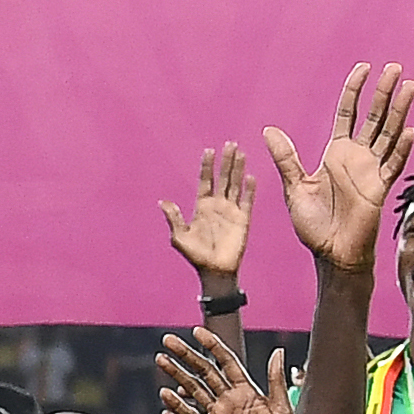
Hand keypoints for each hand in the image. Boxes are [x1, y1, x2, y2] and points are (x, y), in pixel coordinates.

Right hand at [157, 329, 292, 413]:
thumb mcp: (282, 408)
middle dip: (186, 355)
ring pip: (192, 390)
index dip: (212, 346)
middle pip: (203, 371)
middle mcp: (229, 400)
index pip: (226, 362)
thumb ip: (276, 381)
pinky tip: (165, 397)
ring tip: (160, 360)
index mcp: (248, 391)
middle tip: (168, 340)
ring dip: (175, 374)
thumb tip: (278, 352)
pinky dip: (177, 407)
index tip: (197, 332)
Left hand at [160, 141, 252, 279]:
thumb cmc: (195, 255)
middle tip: (230, 143)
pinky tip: (250, 176)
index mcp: (201, 207)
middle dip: (226, 161)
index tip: (208, 150)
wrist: (215, 270)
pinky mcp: (243, 219)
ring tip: (241, 152)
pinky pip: (247, 201)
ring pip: (235, 184)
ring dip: (238, 168)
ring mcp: (231, 211)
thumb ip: (174, 218)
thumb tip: (162, 202)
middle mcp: (217, 205)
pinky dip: (249, 189)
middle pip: (223, 178)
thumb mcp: (179, 237)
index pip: (205, 181)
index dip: (207, 167)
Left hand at [267, 60, 413, 274]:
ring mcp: (372, 171)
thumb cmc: (313, 223)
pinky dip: (401, 149)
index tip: (363, 68)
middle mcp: (357, 157)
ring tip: (409, 86)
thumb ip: (286, 158)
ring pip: (389, 134)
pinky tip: (407, 131)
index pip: (348, 113)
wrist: (330, 252)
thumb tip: (268, 130)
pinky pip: (393, 165)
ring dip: (399, 111)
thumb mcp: (295, 186)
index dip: (354, 91)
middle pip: (373, 117)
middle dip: (383, 93)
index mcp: (335, 153)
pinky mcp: (380, 189)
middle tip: (394, 67)